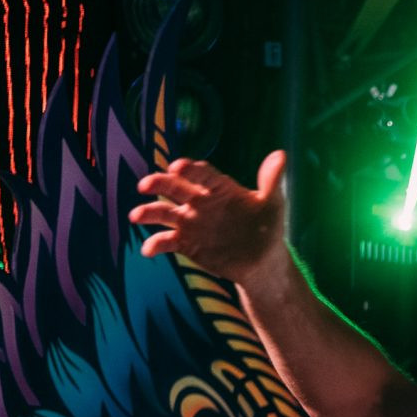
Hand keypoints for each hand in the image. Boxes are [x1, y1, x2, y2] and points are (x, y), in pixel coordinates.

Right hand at [129, 151, 288, 284]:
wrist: (262, 261)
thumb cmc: (268, 228)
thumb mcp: (272, 204)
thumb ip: (271, 181)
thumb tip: (280, 155)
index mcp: (218, 187)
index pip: (200, 173)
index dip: (189, 169)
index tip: (177, 167)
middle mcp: (198, 200)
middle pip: (174, 187)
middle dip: (159, 183)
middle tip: (146, 184)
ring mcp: (189, 221)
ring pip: (163, 212)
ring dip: (148, 212)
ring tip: (136, 216)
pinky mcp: (185, 242)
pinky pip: (166, 240)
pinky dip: (155, 244)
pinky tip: (149, 249)